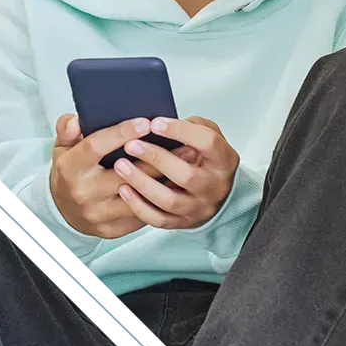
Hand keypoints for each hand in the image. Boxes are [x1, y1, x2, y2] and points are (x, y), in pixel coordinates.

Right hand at [49, 114, 199, 239]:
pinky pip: (140, 214)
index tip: (145, 123)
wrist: (64, 212)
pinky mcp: (111, 229)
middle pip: (125, 173)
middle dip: (155, 158)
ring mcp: (98, 214)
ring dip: (163, 181)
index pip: (96, 147)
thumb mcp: (62, 149)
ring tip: (186, 165)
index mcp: (71, 169)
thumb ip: (67, 130)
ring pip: (138, 196)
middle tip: (182, 144)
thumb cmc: (70, 175)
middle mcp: (83, 192)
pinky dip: (158, 199)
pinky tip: (175, 186)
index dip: (121, 133)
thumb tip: (77, 120)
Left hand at [112, 116, 239, 229]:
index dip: (180, 131)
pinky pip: (159, 219)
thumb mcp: (207, 135)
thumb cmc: (206, 158)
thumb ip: (189, 126)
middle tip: (131, 145)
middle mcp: (214, 186)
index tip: (155, 123)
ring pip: (169, 200)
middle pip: (186, 175)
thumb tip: (158, 123)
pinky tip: (124, 190)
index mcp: (224, 159)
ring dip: (142, 183)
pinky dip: (139, 206)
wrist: (217, 193)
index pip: (207, 143)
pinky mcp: (183, 222)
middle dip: (155, 158)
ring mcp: (199, 207)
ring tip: (121, 166)